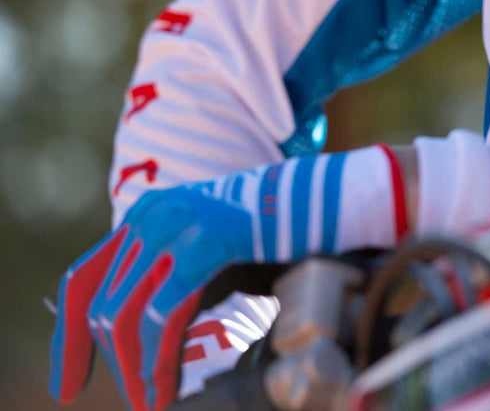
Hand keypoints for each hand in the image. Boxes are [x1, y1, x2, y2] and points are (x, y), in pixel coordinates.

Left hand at [49, 185, 254, 410]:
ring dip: (134, 369)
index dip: (67, 337)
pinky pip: (164, 314)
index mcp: (145, 217)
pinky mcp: (205, 243)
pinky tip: (166, 386)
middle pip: (99, 303)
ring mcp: (175, 227)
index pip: (81, 279)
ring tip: (148, 401)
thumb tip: (143, 341)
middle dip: (105, 361)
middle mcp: (150, 217)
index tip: (68, 384)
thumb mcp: (206, 251)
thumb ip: (172, 279)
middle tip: (132, 400)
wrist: (320, 200)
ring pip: (126, 315)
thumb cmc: (270, 234)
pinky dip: (159, 359)